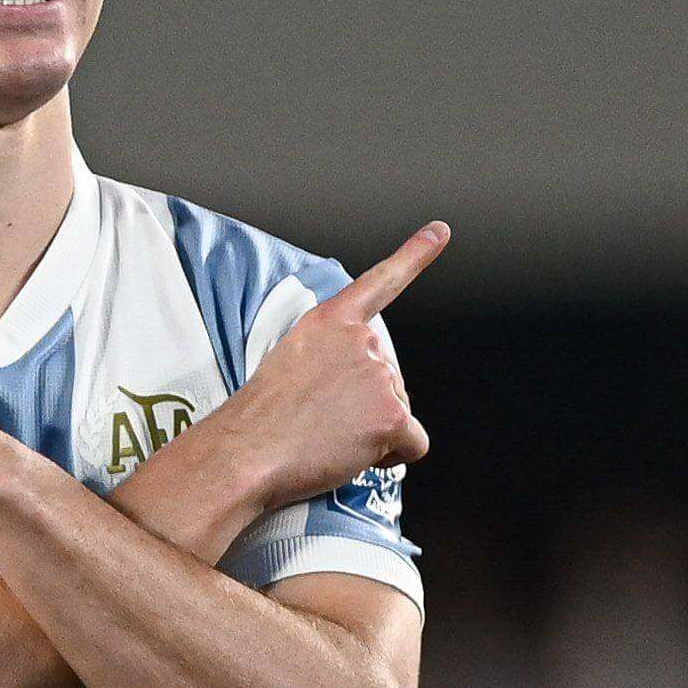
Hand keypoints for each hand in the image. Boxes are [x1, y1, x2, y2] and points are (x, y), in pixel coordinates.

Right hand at [213, 222, 447, 510]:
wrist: (247, 450)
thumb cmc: (260, 418)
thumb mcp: (289, 360)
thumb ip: (329, 357)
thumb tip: (354, 391)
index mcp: (330, 321)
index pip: (381, 282)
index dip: (415, 255)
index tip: (441, 232)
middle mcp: (362, 340)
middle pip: (390, 377)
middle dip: (366, 404)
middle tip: (322, 418)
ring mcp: (380, 376)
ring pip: (398, 412)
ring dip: (372, 432)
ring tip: (327, 435)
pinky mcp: (392, 415)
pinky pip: (413, 443)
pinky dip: (390, 455)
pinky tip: (352, 452)